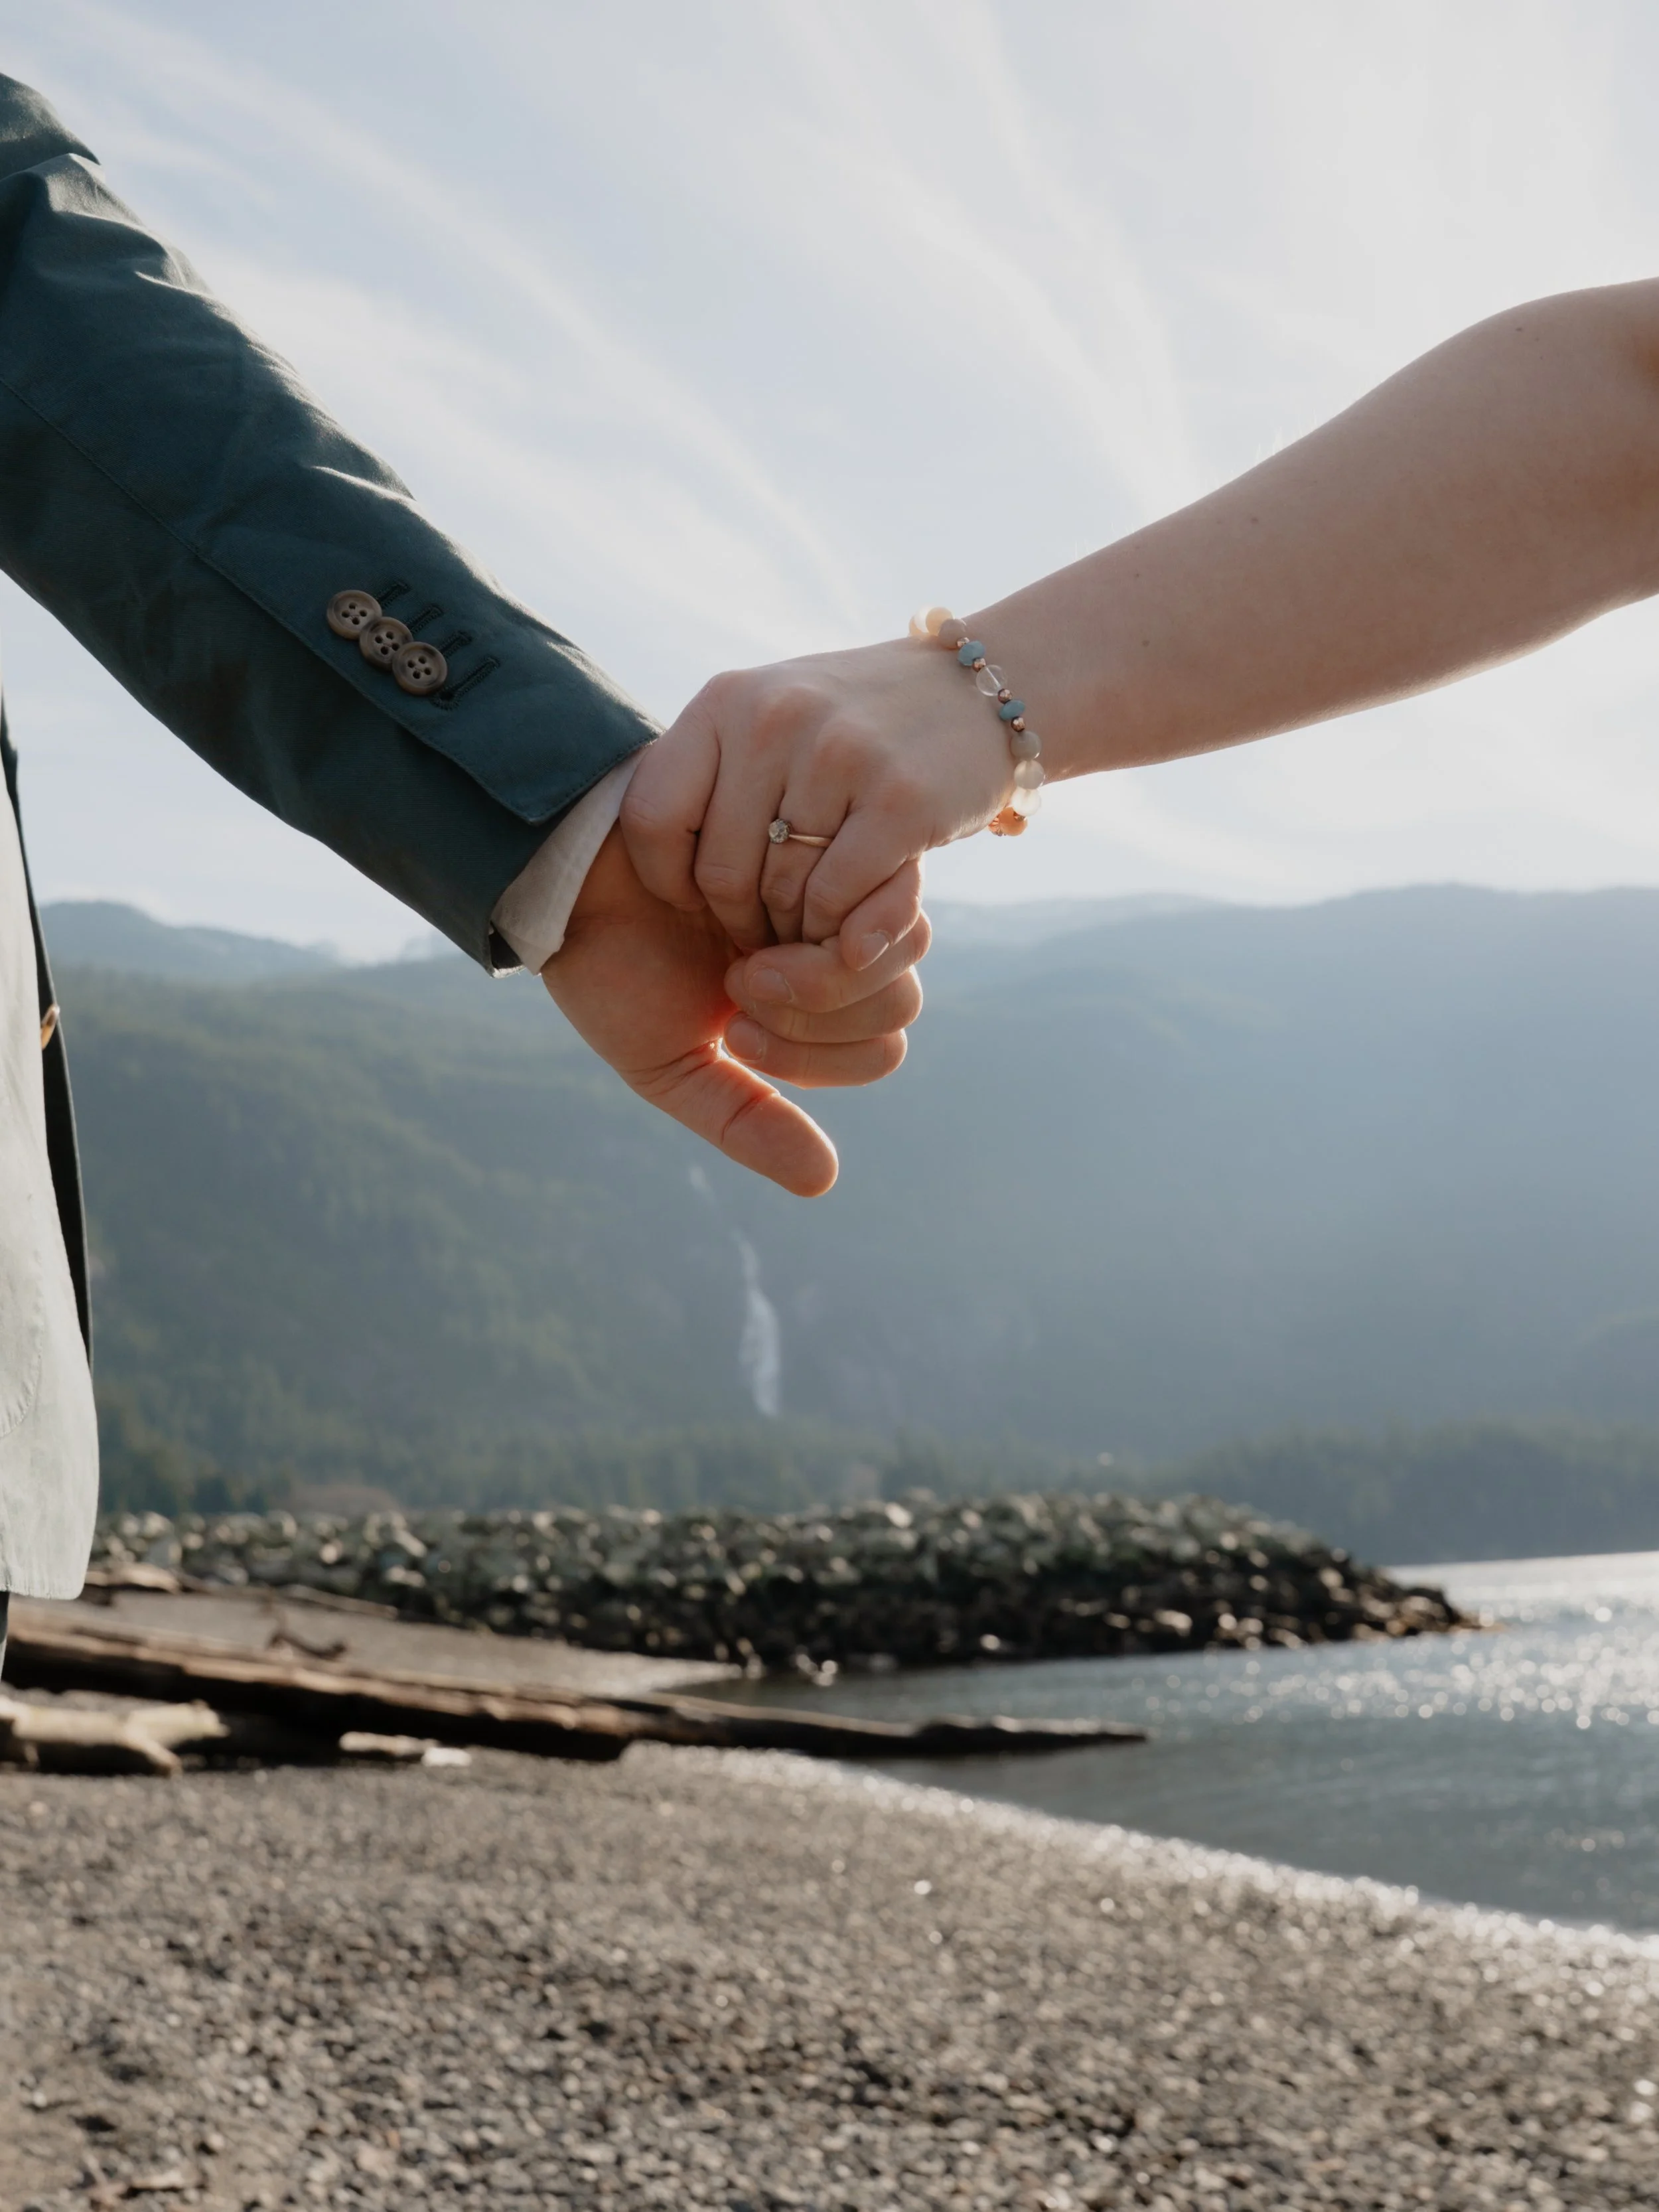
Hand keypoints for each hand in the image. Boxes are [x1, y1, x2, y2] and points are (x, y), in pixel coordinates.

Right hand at [541, 825, 927, 1196]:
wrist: (565, 882)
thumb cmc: (614, 974)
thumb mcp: (675, 1068)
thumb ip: (746, 1122)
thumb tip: (822, 1181)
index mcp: (816, 1000)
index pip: (883, 1046)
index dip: (820, 1055)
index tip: (735, 1031)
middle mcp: (836, 941)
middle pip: (901, 996)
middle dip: (815, 1009)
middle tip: (737, 983)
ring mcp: (832, 880)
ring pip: (899, 939)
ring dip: (814, 962)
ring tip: (738, 946)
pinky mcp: (816, 826)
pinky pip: (865, 876)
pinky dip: (807, 908)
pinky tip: (742, 903)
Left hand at [619, 636, 1012, 957]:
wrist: (976, 691)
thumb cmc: (854, 724)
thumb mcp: (767, 718)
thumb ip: (708, 772)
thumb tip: (641, 860)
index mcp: (727, 700)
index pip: (650, 819)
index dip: (666, 881)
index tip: (698, 900)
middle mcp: (776, 718)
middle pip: (717, 872)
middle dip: (738, 922)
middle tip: (763, 934)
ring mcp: (840, 754)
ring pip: (779, 894)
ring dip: (791, 933)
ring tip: (805, 931)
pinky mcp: (901, 798)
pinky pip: (836, 898)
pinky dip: (837, 931)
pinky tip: (848, 929)